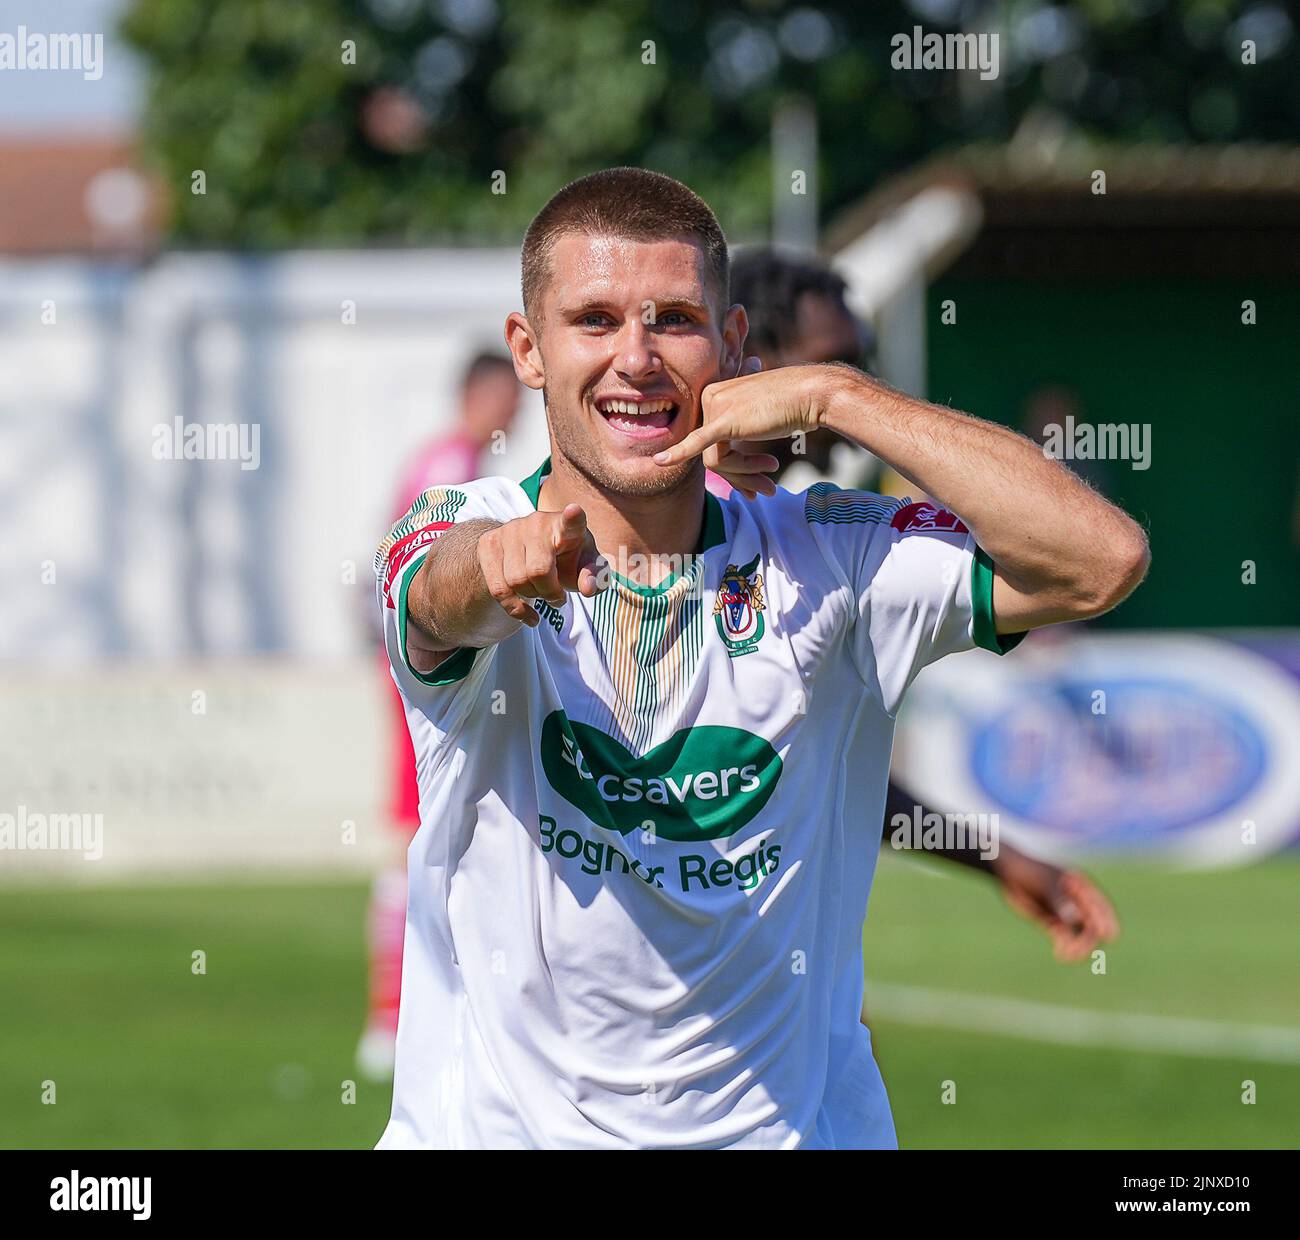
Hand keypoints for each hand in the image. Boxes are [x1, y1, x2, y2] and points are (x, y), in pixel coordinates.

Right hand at [477, 504, 604, 626]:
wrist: (526, 550)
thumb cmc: (565, 558)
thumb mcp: (585, 566)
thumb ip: (595, 578)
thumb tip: (587, 588)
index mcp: (565, 526)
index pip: (571, 521)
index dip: (573, 517)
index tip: (575, 511)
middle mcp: (536, 523)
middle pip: (538, 570)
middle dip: (550, 593)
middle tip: (558, 597)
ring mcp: (509, 531)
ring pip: (515, 581)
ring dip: (531, 597)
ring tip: (540, 592)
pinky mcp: (488, 544)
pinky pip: (498, 588)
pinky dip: (514, 609)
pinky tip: (527, 615)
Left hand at [653, 359, 833, 497]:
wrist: (811, 395)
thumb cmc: (792, 405)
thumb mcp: (758, 415)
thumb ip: (740, 427)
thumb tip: (729, 451)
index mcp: (714, 394)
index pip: (710, 441)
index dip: (732, 468)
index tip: (752, 485)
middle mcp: (710, 398)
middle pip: (712, 452)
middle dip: (739, 477)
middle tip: (763, 490)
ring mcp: (716, 407)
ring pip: (717, 460)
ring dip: (744, 476)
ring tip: (769, 481)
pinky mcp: (725, 420)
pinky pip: (699, 444)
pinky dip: (680, 453)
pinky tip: (660, 462)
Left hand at [995, 848, 1119, 962]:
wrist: (1008, 872)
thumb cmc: (1029, 871)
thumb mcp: (1045, 883)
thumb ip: (1060, 900)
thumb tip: (1077, 919)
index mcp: (1083, 888)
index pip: (1101, 908)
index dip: (1105, 922)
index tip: (1104, 934)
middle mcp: (1078, 903)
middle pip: (1093, 926)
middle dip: (1089, 939)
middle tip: (1077, 949)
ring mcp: (1066, 913)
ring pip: (1080, 935)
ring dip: (1078, 947)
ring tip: (1067, 955)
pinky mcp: (1053, 922)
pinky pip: (1065, 938)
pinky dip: (1065, 947)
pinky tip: (1060, 954)